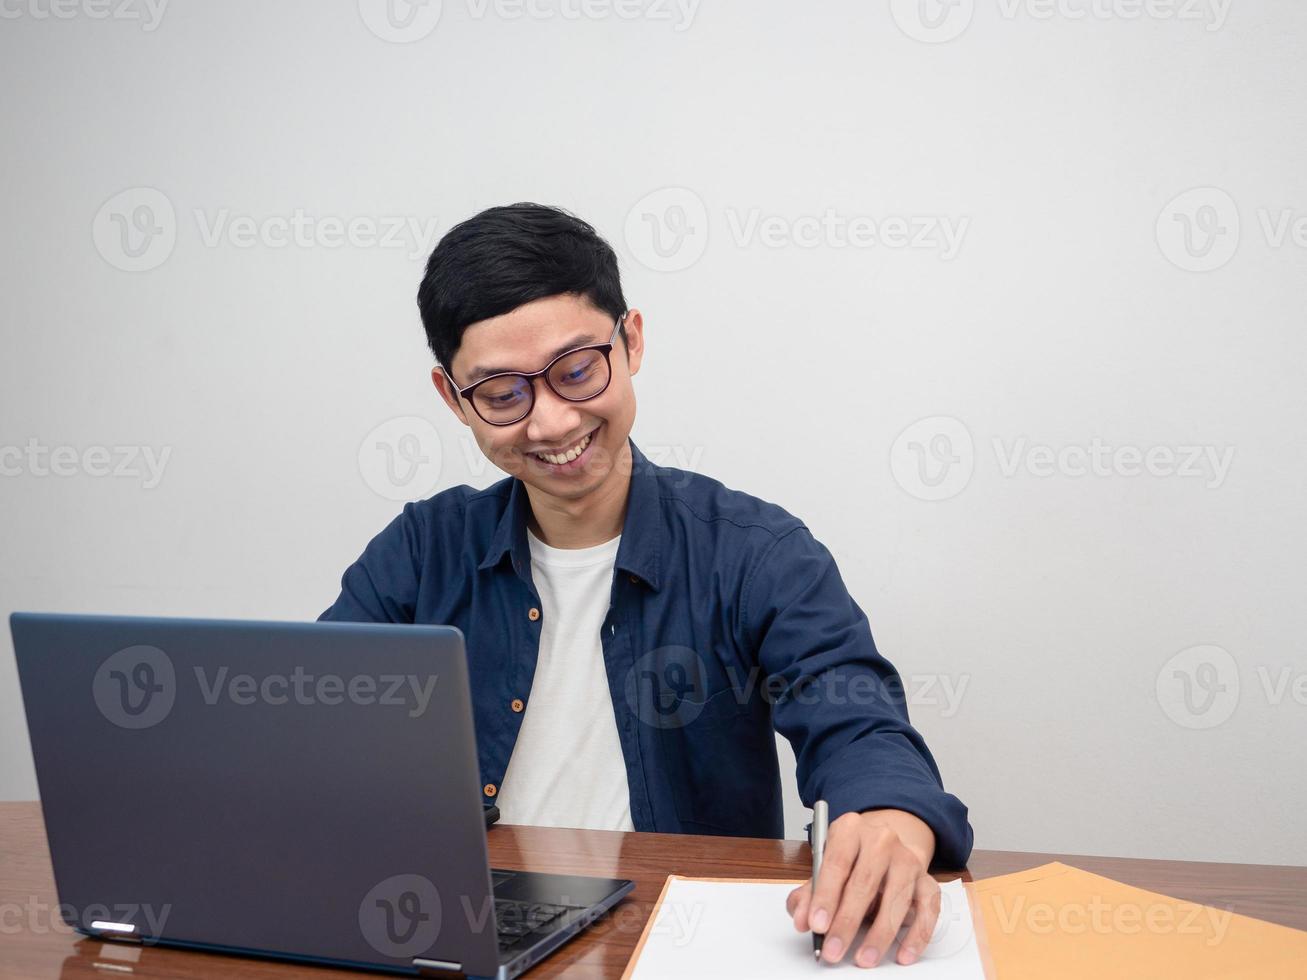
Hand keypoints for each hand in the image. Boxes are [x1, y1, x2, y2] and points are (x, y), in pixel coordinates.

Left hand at [786, 810, 940, 967]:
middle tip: (834, 949)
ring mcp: (908, 859)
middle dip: (848, 921)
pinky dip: (917, 935)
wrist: (883, 849)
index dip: (825, 896)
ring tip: (864, 958)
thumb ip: (808, 895)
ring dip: (880, 934)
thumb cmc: (850, 862)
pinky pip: (928, 910)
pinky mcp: (927, 881)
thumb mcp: (824, 871)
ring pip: (897, 898)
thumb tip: (802, 919)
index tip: (817, 924)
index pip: (837, 863)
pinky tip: (903, 954)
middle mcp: (882, 839)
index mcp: (850, 829)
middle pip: (865, 882)